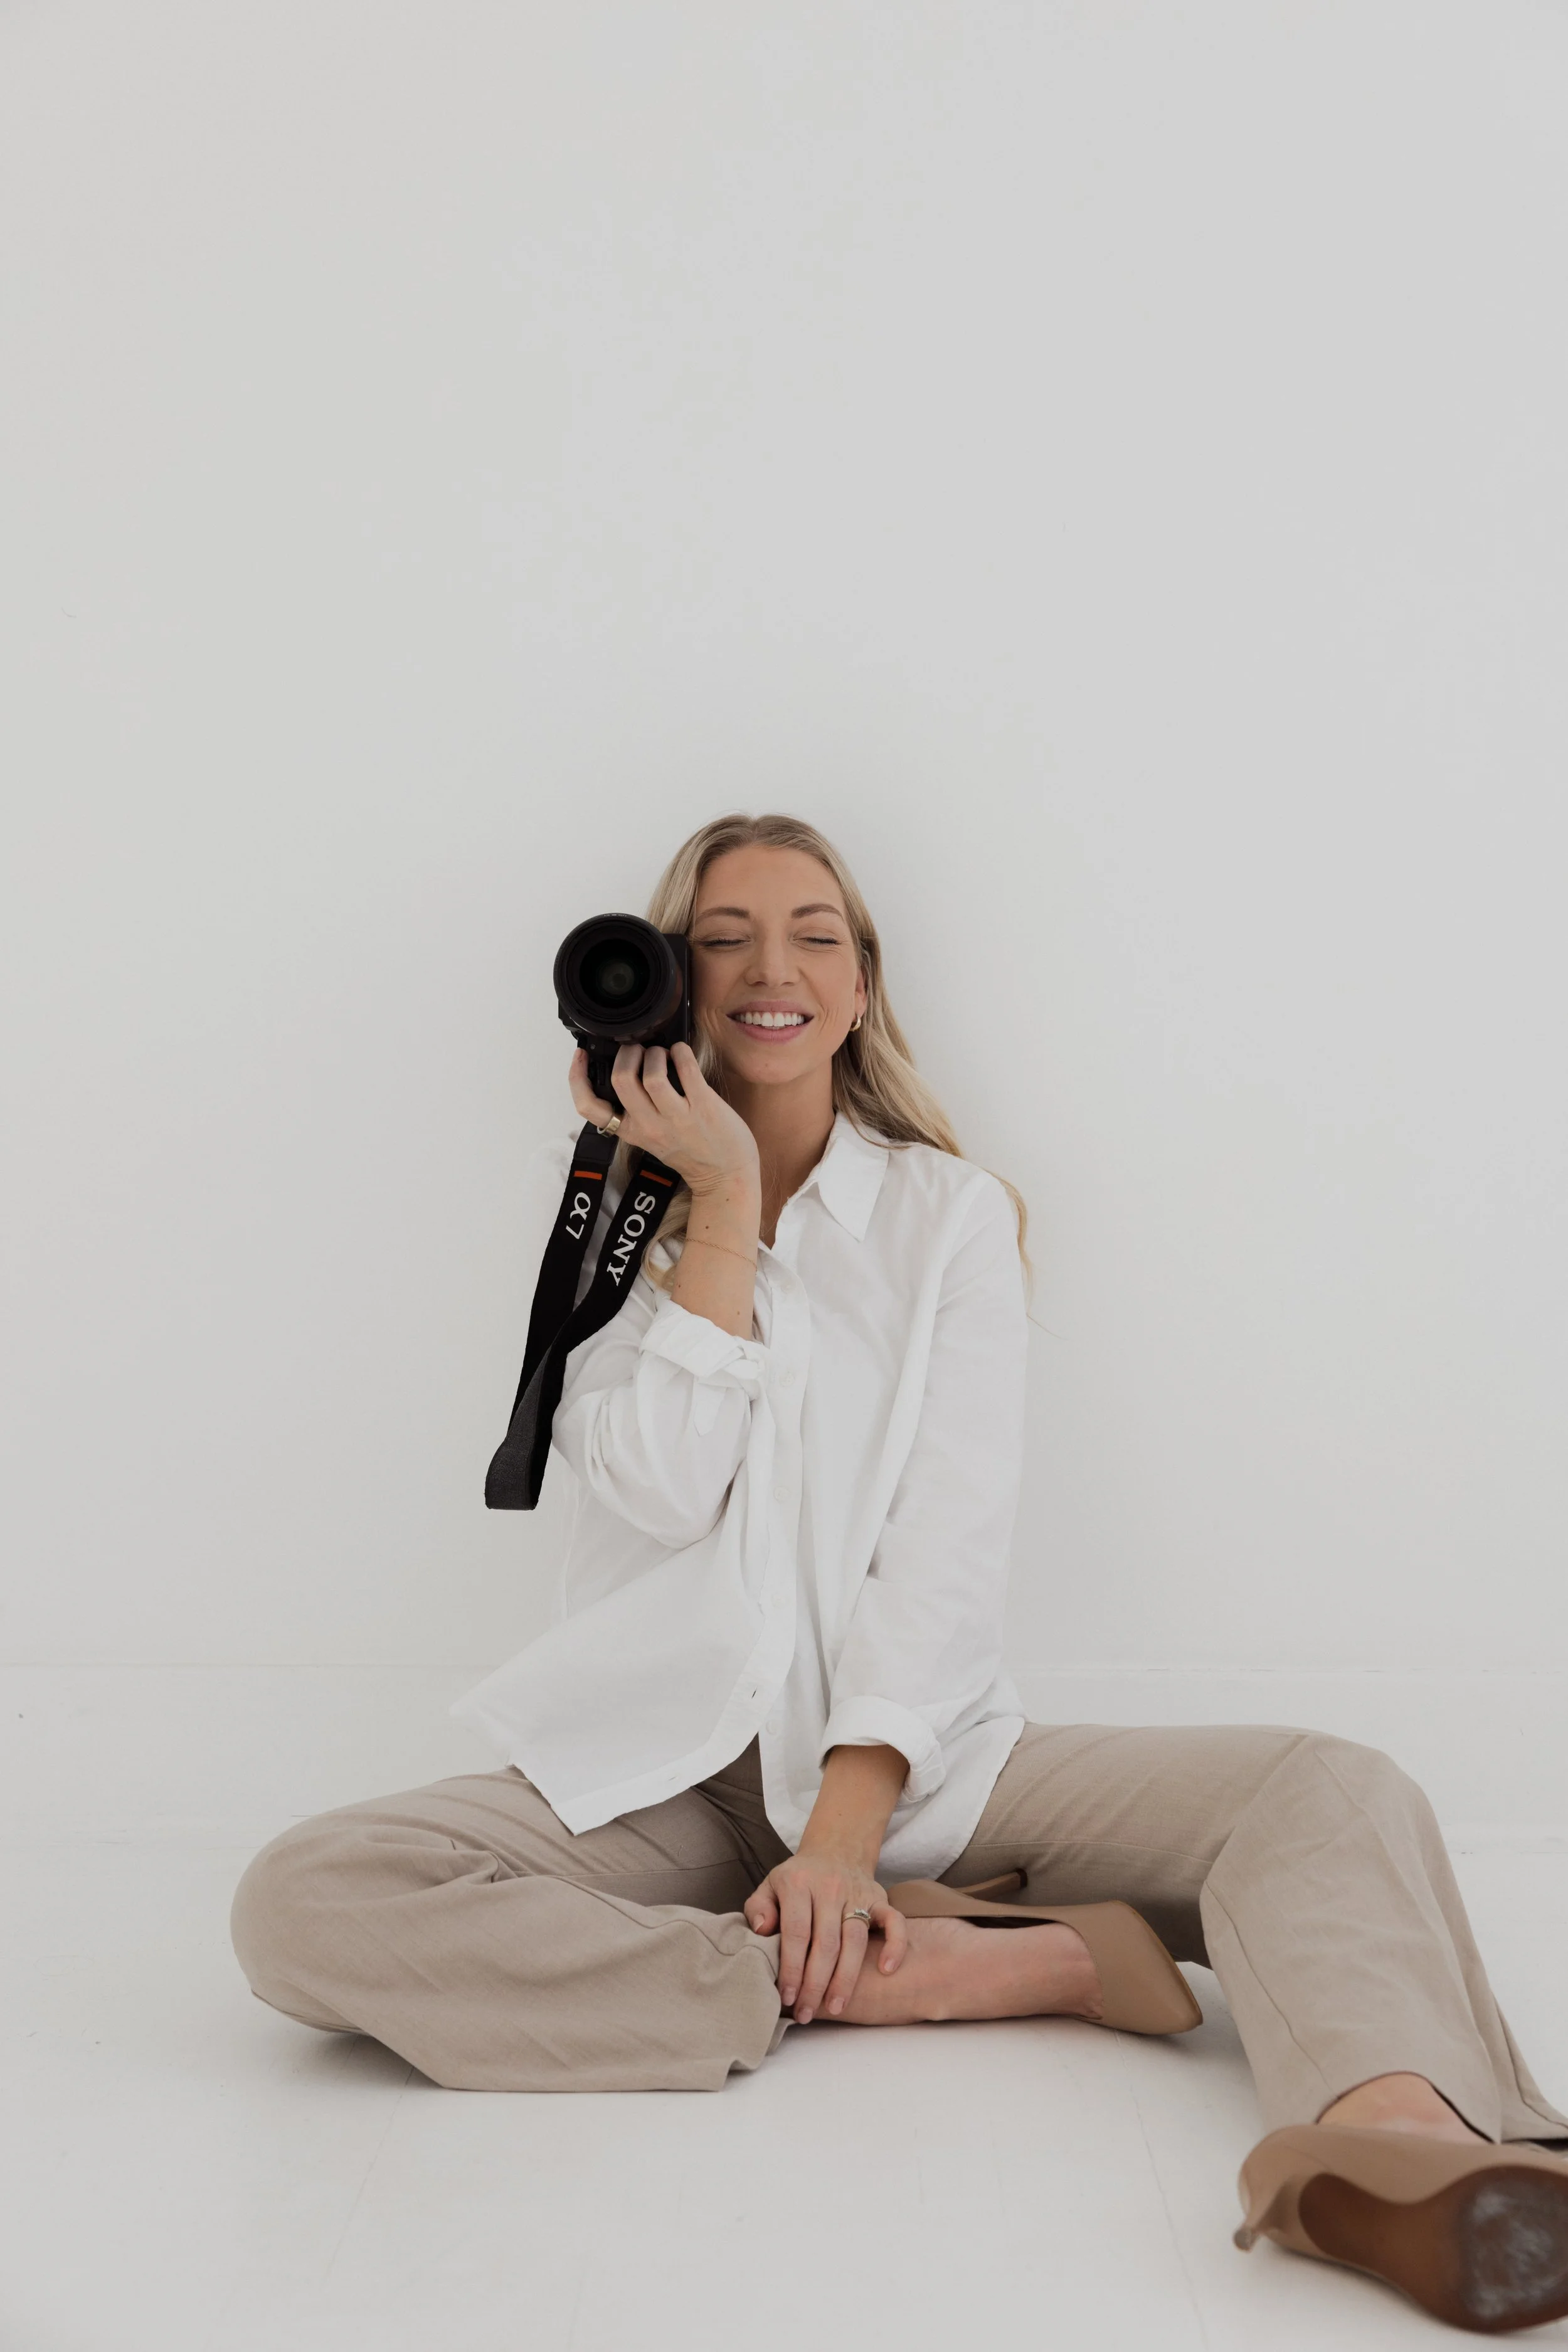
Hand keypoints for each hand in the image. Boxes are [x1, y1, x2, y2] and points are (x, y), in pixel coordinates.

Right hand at [569, 1042, 758, 1198]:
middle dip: (626, 1053)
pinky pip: (686, 1069)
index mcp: (631, 1131)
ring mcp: (676, 1117)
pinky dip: (681, 1052)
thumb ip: (636, 1111)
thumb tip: (628, 1071)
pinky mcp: (702, 1106)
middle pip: (620, 1080)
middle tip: (637, 1050)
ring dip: (655, 1053)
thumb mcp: (650, 1137)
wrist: (726, 1177)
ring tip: (662, 1054)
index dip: (576, 1077)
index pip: (589, 1108)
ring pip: (651, 1074)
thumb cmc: (691, 1153)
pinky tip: (681, 1053)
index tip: (580, 1056)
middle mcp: (649, 1125)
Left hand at [743, 1848, 907, 2021]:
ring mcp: (857, 1892)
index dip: (792, 1969)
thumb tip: (762, 1930)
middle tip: (807, 2013)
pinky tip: (886, 1970)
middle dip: (816, 1984)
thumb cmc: (797, 1880)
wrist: (834, 1850)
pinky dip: (895, 1944)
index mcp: (798, 1884)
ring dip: (846, 1979)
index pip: (796, 1933)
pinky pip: (894, 1921)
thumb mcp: (769, 1886)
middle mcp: (830, 1887)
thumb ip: (758, 1908)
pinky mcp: (879, 1897)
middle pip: (826, 1943)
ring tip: (835, 2007)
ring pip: (855, 1940)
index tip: (787, 1997)